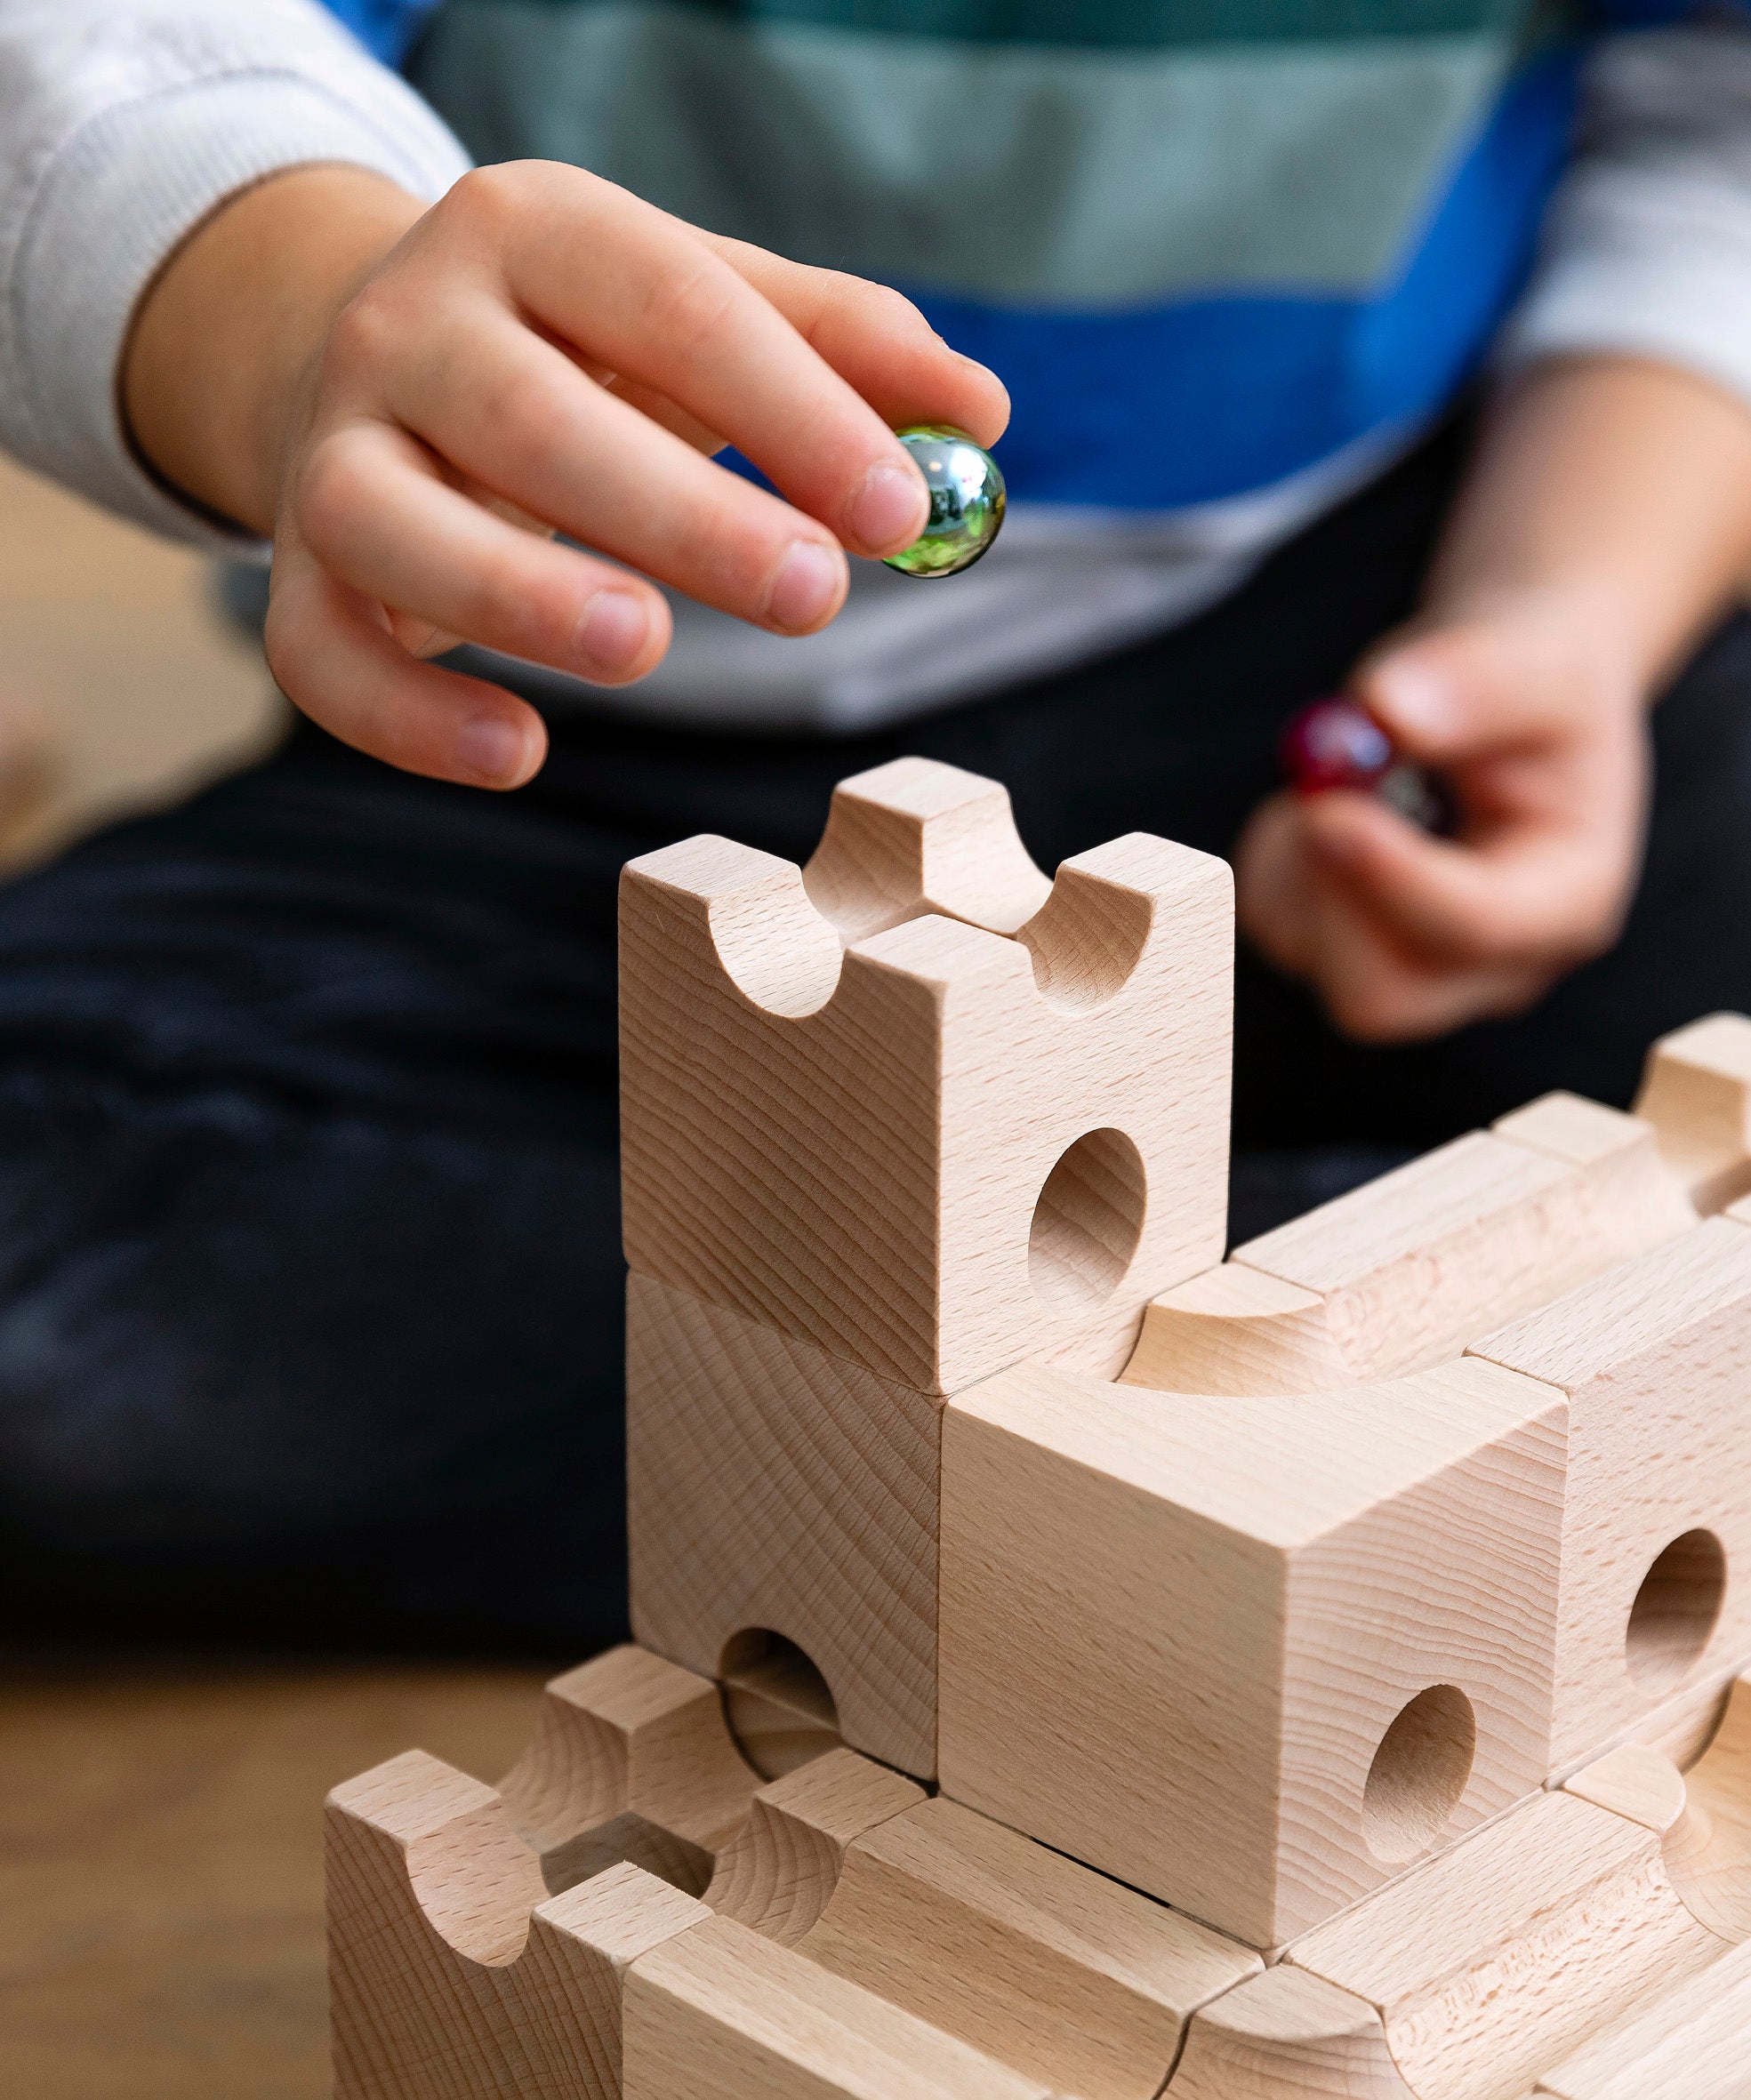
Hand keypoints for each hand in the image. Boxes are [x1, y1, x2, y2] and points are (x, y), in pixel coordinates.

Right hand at [124, 163, 1007, 787]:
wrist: (377, 363)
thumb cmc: (586, 348)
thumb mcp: (707, 311)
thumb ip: (842, 348)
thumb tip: (979, 414)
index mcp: (532, 231)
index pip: (671, 303)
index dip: (789, 407)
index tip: (898, 508)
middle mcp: (410, 324)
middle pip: (533, 419)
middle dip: (682, 513)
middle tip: (813, 594)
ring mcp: (334, 449)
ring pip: (396, 524)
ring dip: (523, 594)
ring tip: (648, 648)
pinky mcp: (298, 569)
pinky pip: (324, 652)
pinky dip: (410, 717)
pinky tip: (520, 754)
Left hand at [1237, 597, 1648, 1039]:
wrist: (1521, 697)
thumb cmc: (1541, 683)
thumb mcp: (1536, 656)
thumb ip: (1478, 679)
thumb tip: (1386, 710)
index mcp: (1567, 901)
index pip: (1474, 928)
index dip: (1389, 879)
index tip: (1327, 812)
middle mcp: (1494, 964)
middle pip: (1382, 997)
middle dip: (1327, 897)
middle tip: (1313, 795)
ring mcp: (1419, 971)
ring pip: (1310, 954)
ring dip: (1299, 858)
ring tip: (1350, 771)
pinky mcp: (1351, 954)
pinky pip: (1275, 924)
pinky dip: (1277, 859)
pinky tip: (1327, 805)